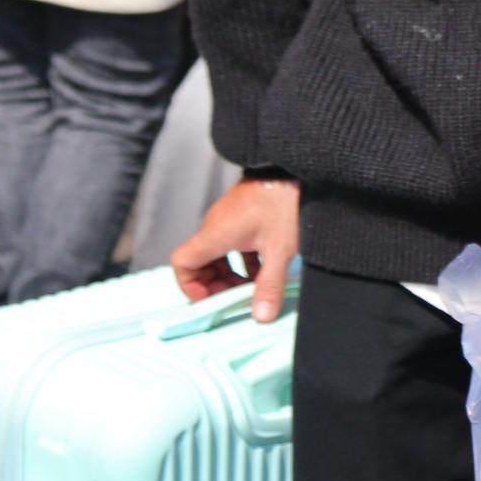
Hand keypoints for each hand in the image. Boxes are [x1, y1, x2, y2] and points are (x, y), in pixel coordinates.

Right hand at [170, 177, 300, 322]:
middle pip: (198, 262)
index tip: (212, 300)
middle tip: (236, 299)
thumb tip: (261, 316)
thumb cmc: (285, 200)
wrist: (298, 164)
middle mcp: (216, 225)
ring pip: (216, 254)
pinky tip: (263, 270)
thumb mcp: (280, 249)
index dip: (190, 286)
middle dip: (214, 285)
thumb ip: (270, 285)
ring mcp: (228, 219)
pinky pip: (230, 244)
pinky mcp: (242, 215)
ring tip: (252, 289)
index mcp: (216, 233)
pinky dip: (241, 261)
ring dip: (229, 274)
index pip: (182, 262)